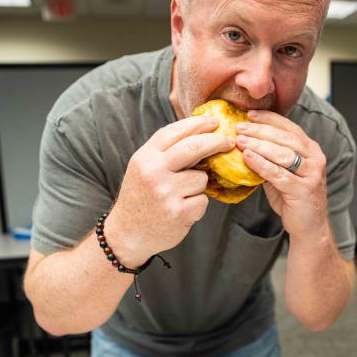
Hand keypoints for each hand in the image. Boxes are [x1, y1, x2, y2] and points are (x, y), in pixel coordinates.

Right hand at [104, 115, 233, 265]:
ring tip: (182, 195)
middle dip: (216, 142)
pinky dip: (197, 205)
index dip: (197, 124)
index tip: (214, 122)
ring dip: (199, 185)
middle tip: (229, 142)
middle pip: (194, 147)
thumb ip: (165, 152)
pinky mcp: (179, 212)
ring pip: (201, 178)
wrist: (128, 233)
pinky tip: (183, 210)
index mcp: (145, 158)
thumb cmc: (140, 198)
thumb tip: (199, 133)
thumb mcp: (143, 168)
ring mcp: (167, 193)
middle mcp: (154, 173)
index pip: (174, 132)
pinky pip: (202, 200)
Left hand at [235, 110, 328, 239]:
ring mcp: (312, 174)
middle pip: (285, 138)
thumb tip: (246, 143)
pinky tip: (247, 158)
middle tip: (239, 127)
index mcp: (311, 150)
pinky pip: (279, 174)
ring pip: (282, 153)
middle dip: (260, 130)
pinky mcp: (304, 189)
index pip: (289, 128)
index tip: (249, 114)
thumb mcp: (283, 173)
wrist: (309, 226)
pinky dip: (261, 164)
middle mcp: (315, 158)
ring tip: (239, 141)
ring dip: (258, 145)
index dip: (269, 119)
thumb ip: (271, 158)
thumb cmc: (293, 199)